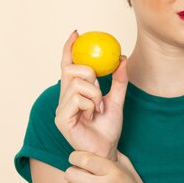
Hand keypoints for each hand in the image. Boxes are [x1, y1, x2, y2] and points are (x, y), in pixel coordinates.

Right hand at [55, 30, 128, 159]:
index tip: (77, 33)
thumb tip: (122, 59)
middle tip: (100, 84)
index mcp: (74, 91)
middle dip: (89, 72)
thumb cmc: (108, 128)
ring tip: (98, 108)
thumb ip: (119, 81)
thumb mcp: (117, 100)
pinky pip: (76, 99)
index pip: (68, 65)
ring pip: (77, 83)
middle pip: (70, 69)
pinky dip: (90, 104)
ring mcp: (61, 108)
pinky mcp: (61, 119)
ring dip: (94, 93)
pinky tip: (92, 115)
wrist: (108, 149)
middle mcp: (64, 98)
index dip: (69, 48)